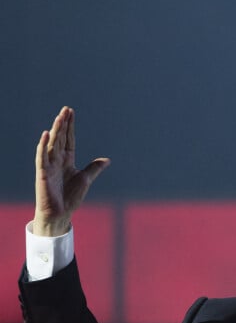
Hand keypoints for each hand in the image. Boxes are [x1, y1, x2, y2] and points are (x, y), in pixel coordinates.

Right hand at [33, 106, 109, 235]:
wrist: (60, 213)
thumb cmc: (70, 197)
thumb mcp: (86, 179)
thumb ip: (94, 168)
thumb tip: (107, 160)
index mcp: (67, 160)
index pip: (68, 140)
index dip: (70, 127)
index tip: (71, 112)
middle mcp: (57, 160)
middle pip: (60, 138)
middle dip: (63, 124)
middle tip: (66, 109)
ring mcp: (49, 165)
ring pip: (52, 144)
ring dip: (56, 130)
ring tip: (60, 117)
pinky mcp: (43, 173)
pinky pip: (42, 156)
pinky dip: (43, 145)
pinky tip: (46, 134)